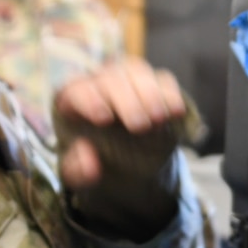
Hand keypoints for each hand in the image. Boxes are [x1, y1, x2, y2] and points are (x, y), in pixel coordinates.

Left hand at [52, 59, 185, 191]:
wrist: (121, 159)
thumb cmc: (93, 161)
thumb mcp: (79, 174)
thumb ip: (77, 171)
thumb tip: (88, 162)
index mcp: (72, 99)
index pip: (78, 90)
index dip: (90, 101)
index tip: (104, 119)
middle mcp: (99, 83)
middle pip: (111, 78)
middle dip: (126, 100)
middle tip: (139, 126)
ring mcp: (128, 80)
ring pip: (137, 72)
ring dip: (150, 93)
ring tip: (158, 119)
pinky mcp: (154, 84)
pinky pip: (163, 79)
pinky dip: (170, 94)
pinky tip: (175, 112)